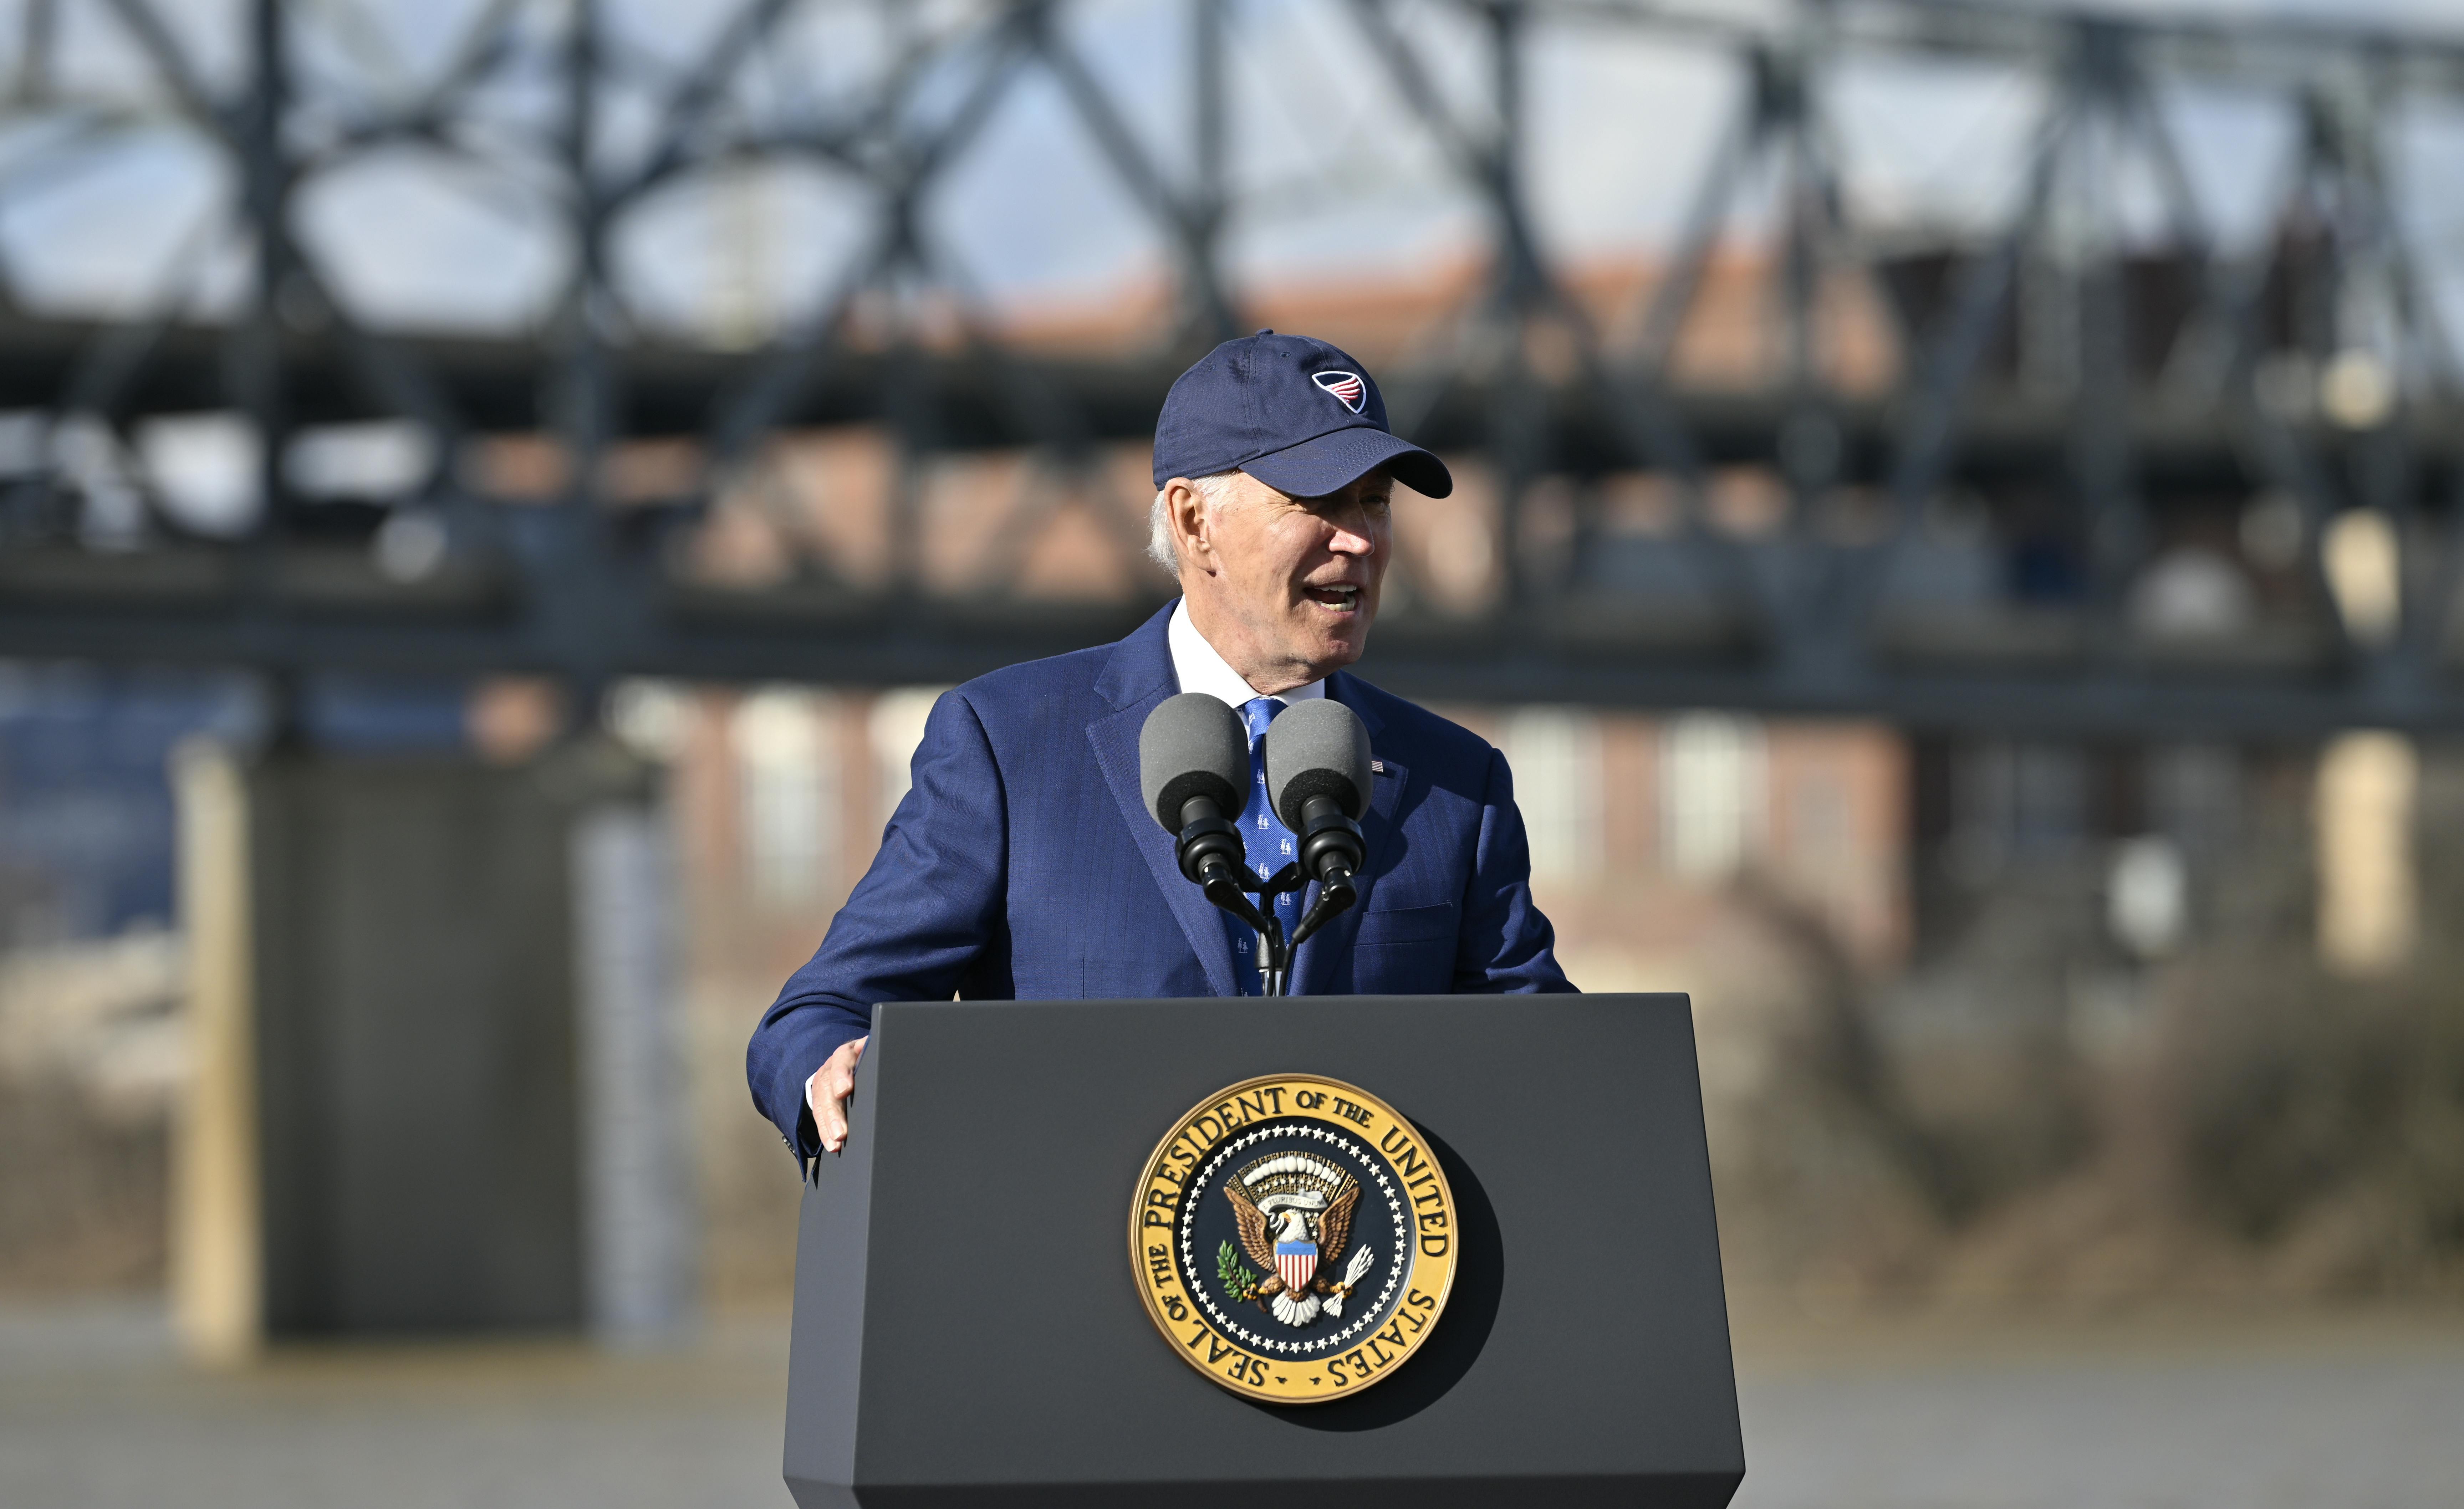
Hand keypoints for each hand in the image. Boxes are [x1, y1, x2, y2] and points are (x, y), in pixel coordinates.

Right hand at [805, 1035, 867, 1153]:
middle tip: (840, 1132)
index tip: (845, 1090)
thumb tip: (885, 1053)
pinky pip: (819, 1115)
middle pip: (828, 1088)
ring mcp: (823, 1084)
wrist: (848, 1059)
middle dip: (834, 1112)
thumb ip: (874, 1054)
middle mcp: (830, 1068)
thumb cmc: (865, 1059)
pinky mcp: (819, 1098)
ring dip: (828, 1126)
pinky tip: (831, 1144)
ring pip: (821, 1105)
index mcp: (847, 1054)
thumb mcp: (871, 1052)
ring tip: (836, 1143)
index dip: (841, 1075)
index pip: (841, 1061)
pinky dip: (825, 1132)